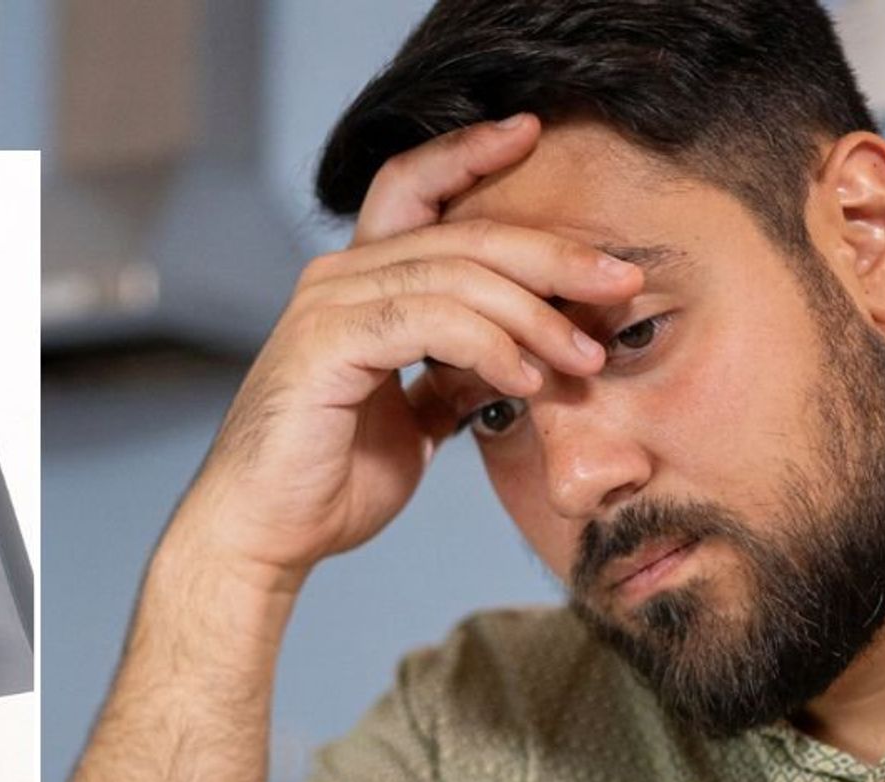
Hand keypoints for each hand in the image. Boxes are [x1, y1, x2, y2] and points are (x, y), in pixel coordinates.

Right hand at [175, 112, 640, 587]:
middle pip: (461, 232)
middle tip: (621, 282)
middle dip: (553, 255)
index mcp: (355, 285)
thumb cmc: (325, 485)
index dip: (472, 154)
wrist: (262, 538)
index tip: (536, 138)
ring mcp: (327, 307)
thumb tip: (521, 357)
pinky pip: (430, 322)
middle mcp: (336, 279)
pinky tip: (526, 379)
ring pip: (456, 274)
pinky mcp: (326, 345)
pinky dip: (491, 346)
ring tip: (583, 360)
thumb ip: (455, 378)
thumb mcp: (414, 422)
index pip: (417, 190)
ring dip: (535, 316)